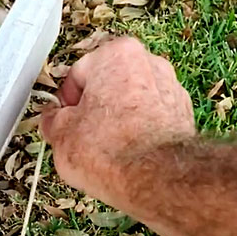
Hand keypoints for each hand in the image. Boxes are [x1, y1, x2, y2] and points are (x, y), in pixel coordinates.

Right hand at [41, 37, 194, 207]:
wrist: (155, 179)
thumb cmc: (112, 152)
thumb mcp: (60, 136)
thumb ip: (52, 121)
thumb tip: (53, 121)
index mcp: (115, 55)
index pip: (77, 74)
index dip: (65, 103)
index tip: (62, 120)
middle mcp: (148, 64)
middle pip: (107, 87)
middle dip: (93, 111)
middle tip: (80, 137)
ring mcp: (170, 90)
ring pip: (130, 105)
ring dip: (116, 124)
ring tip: (104, 152)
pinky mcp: (183, 117)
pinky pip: (150, 122)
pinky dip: (138, 135)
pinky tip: (126, 156)